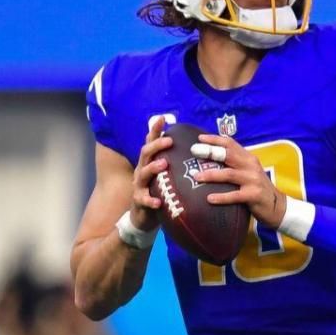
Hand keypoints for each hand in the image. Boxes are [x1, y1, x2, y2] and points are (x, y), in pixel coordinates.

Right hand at [127, 114, 174, 231]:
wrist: (143, 216)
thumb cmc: (159, 192)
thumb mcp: (165, 175)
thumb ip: (174, 162)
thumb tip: (196, 149)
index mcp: (149, 162)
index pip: (151, 142)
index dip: (155, 130)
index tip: (162, 118)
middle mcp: (142, 170)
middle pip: (146, 153)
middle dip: (156, 145)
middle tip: (169, 141)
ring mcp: (139, 185)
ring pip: (144, 173)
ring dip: (153, 168)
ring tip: (164, 164)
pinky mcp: (139, 200)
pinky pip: (143, 199)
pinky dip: (150, 200)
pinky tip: (158, 202)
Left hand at [195, 134, 286, 227]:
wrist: (277, 206)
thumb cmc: (256, 188)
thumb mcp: (248, 172)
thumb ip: (235, 164)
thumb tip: (211, 159)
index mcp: (248, 158)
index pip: (231, 144)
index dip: (215, 139)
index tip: (200, 138)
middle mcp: (251, 166)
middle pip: (228, 154)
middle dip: (210, 151)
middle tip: (194, 151)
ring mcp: (253, 180)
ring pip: (229, 174)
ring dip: (211, 175)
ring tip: (196, 177)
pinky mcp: (253, 195)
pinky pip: (234, 195)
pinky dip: (221, 197)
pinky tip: (209, 198)